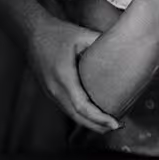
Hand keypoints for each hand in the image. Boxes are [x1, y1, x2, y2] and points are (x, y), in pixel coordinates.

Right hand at [27, 15, 120, 132]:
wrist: (32, 33)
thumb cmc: (58, 32)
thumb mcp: (82, 35)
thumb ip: (103, 44)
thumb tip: (126, 50)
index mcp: (63, 77)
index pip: (82, 106)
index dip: (100, 118)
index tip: (116, 124)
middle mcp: (55, 89)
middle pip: (77, 117)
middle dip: (98, 126)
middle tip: (119, 127)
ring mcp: (50, 93)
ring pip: (71, 115)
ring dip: (89, 123)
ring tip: (110, 124)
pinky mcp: (50, 92)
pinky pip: (67, 108)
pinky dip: (81, 115)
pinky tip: (94, 115)